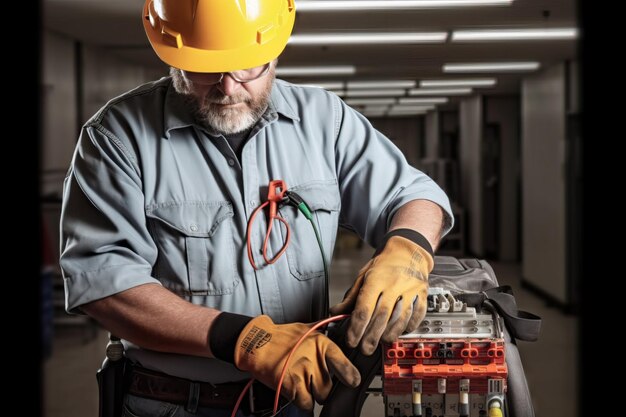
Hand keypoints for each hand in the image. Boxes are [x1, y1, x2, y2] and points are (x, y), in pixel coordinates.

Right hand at [233, 315, 360, 409]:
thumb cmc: (281, 337)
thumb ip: (325, 333)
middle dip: (324, 386)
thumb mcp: (307, 329)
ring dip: (314, 394)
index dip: (350, 375)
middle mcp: (313, 359)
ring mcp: (302, 373)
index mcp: (320, 344)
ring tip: (305, 384)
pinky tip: (298, 391)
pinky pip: (306, 403)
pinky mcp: (290, 386)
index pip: (342, 363)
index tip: (353, 381)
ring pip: (319, 395)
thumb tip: (341, 329)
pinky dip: (303, 401)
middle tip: (315, 380)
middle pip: (330, 385)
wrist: (257, 343)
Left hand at [330, 234, 432, 354]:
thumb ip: (351, 296)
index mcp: (375, 279)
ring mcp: (410, 289)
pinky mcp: (422, 294)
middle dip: (371, 337)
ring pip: (400, 318)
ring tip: (381, 342)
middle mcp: (394, 284)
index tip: (351, 340)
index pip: (364, 309)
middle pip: (381, 317)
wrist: (408, 251)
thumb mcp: (363, 276)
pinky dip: (408, 327)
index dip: (356, 328)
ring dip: (389, 334)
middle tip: (365, 349)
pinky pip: (417, 315)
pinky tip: (400, 332)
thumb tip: (335, 312)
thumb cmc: (384, 264)